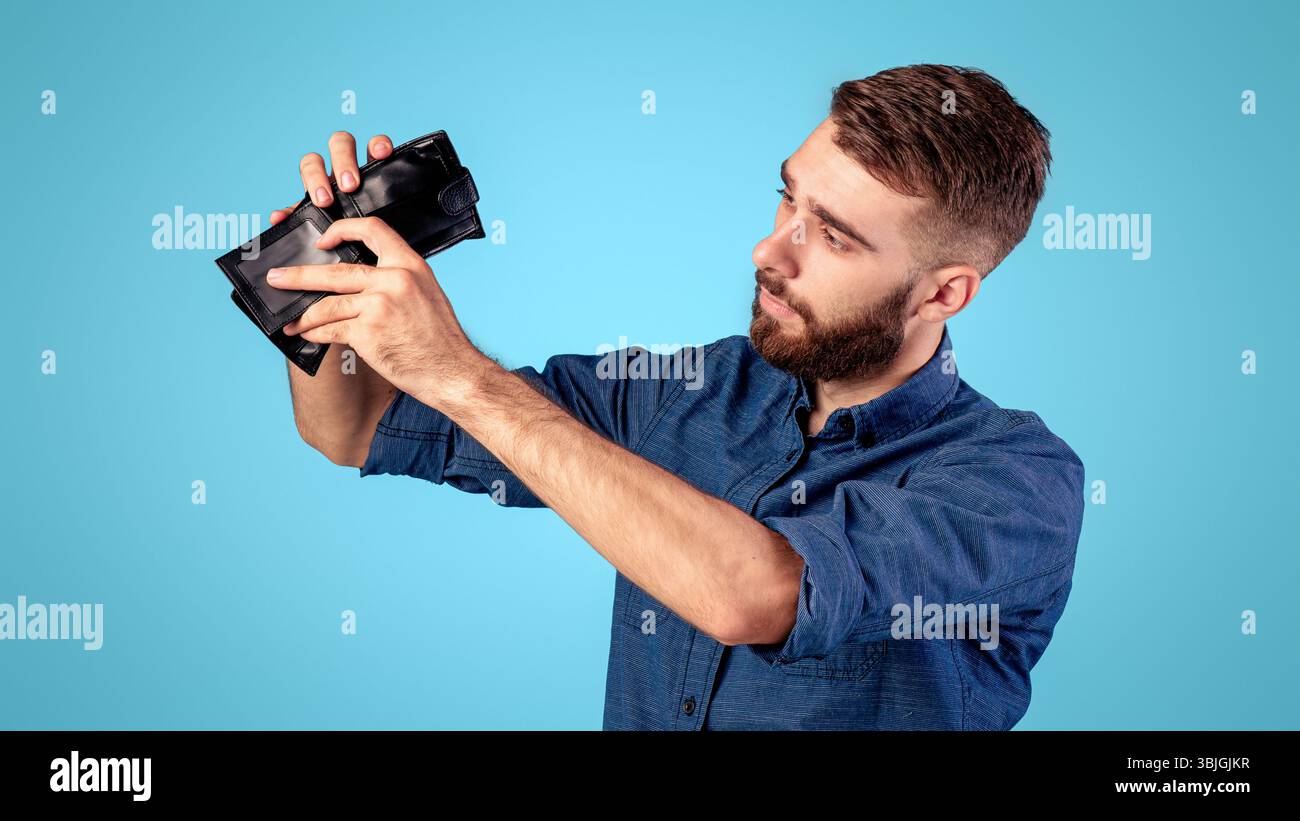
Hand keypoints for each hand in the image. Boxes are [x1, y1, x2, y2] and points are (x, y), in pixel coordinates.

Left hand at [266, 216, 489, 406]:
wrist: (452, 371)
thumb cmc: (439, 338)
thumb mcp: (426, 294)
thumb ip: (397, 280)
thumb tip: (358, 281)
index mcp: (410, 265)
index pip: (372, 230)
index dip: (342, 230)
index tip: (323, 241)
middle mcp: (394, 280)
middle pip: (335, 271)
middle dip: (299, 275)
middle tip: (277, 277)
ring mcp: (379, 306)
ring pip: (326, 304)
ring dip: (302, 313)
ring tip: (288, 318)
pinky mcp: (368, 333)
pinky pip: (331, 329)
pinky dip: (315, 334)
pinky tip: (306, 335)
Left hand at [268, 131, 393, 224]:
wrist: (374, 236)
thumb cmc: (344, 229)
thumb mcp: (322, 227)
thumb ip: (299, 220)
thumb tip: (277, 217)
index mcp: (324, 181)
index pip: (312, 164)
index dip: (315, 178)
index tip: (324, 202)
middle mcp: (338, 168)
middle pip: (326, 148)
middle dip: (336, 166)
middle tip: (346, 189)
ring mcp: (360, 164)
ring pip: (346, 141)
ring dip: (348, 158)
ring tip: (356, 183)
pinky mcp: (383, 164)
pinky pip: (379, 144)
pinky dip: (380, 144)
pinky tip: (383, 154)